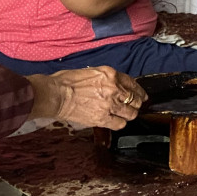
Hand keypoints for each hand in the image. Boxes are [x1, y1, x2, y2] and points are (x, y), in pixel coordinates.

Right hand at [26, 67, 146, 129]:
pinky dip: (119, 123)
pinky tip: (115, 121)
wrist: (54, 94)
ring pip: (131, 113)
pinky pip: (120, 124)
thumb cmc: (66, 81)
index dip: (139, 91)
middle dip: (136, 103)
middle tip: (134, 106)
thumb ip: (106, 78)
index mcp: (111, 74)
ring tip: (125, 114)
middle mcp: (114, 88)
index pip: (132, 83)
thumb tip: (114, 85)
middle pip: (134, 99)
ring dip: (129, 114)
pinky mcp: (102, 118)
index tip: (141, 95)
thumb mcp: (91, 71)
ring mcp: (110, 104)